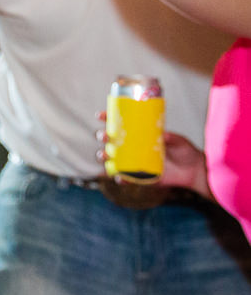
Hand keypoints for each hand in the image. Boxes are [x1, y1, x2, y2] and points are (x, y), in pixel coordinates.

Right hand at [92, 114, 210, 198]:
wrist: (193, 171)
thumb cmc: (185, 151)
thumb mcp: (179, 140)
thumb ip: (171, 137)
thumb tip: (161, 134)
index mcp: (140, 135)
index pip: (120, 125)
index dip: (108, 119)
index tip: (101, 115)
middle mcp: (133, 148)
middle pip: (110, 141)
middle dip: (103, 137)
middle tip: (105, 136)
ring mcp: (134, 162)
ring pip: (112, 159)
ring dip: (104, 156)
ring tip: (106, 155)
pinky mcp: (139, 177)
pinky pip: (124, 178)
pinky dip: (119, 178)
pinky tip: (119, 177)